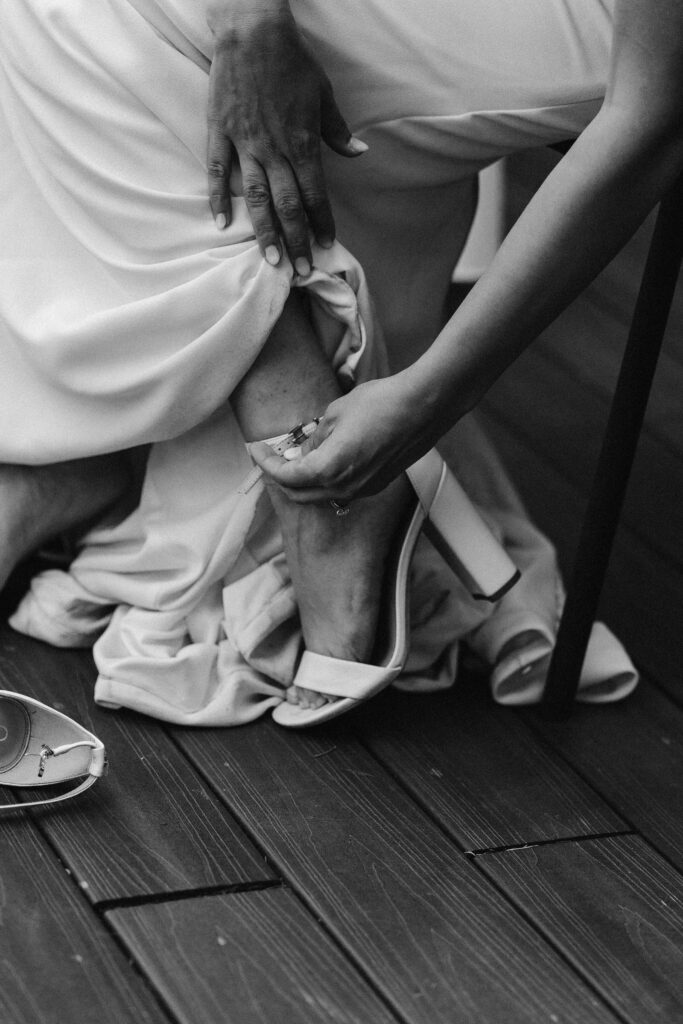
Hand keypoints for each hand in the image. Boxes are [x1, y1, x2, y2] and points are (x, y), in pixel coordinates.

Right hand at [206, 3, 366, 272]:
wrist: (252, 31)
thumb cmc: (292, 62)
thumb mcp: (324, 95)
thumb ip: (338, 131)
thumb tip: (360, 153)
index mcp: (302, 143)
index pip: (315, 194)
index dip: (320, 222)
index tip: (325, 246)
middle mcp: (274, 150)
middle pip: (287, 205)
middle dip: (296, 240)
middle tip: (299, 271)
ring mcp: (245, 143)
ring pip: (255, 197)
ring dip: (264, 231)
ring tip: (269, 260)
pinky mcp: (220, 132)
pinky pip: (218, 171)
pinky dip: (218, 198)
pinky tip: (221, 223)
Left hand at [250, 376, 437, 501]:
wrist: (423, 406)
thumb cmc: (380, 403)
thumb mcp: (335, 414)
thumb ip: (315, 438)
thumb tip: (306, 450)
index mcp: (328, 469)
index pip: (284, 477)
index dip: (265, 463)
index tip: (255, 449)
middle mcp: (344, 488)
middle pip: (299, 494)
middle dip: (280, 477)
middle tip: (270, 458)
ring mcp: (363, 490)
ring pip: (321, 496)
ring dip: (303, 481)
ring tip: (294, 459)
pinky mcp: (377, 484)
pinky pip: (342, 491)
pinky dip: (325, 480)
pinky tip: (324, 461)